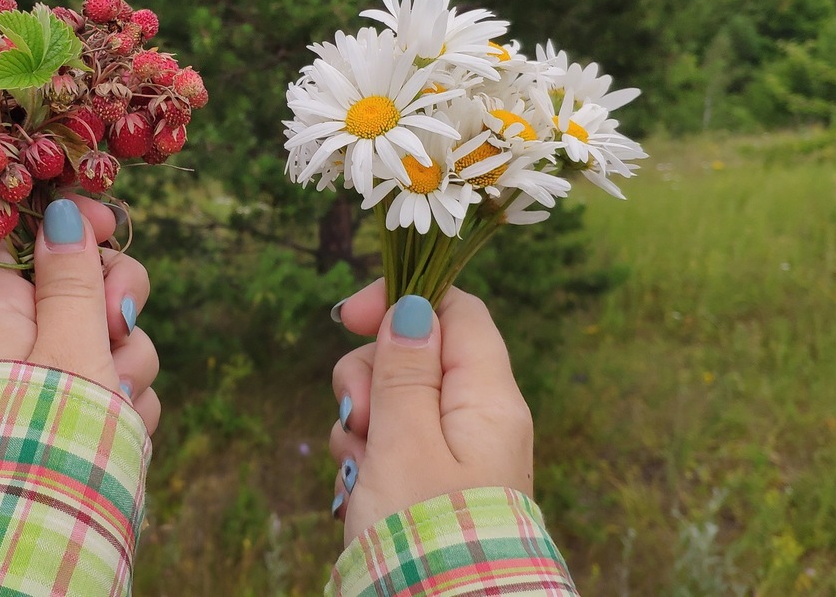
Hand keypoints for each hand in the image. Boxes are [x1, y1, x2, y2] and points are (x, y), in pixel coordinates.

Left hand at [0, 196, 160, 432]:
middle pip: (83, 278)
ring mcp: (52, 377)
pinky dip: (128, 399)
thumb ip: (71, 275)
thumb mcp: (68, 340)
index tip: (108, 222)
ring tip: (114, 397)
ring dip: (128, 359)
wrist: (47, 530)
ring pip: (112, 333)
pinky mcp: (80, 411)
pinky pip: (119, 380)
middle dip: (116, 298)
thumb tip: (60, 210)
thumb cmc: (48, 429)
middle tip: (115, 322)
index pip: (26, 232)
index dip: (72, 220)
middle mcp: (18, 337)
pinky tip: (120, 426)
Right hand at [328, 281, 533, 542]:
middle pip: (415, 355)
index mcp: (488, 397)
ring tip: (361, 471)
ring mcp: (455, 454)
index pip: (456, 311)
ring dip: (361, 425)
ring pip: (394, 404)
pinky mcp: (431, 485)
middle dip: (368, 376)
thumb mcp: (404, 441)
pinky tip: (360, 492)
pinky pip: (390, 448)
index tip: (347, 317)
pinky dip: (367, 460)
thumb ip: (404, 370)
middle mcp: (478, 419)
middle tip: (359, 418)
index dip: (400, 300)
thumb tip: (413, 305)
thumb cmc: (425, 535)